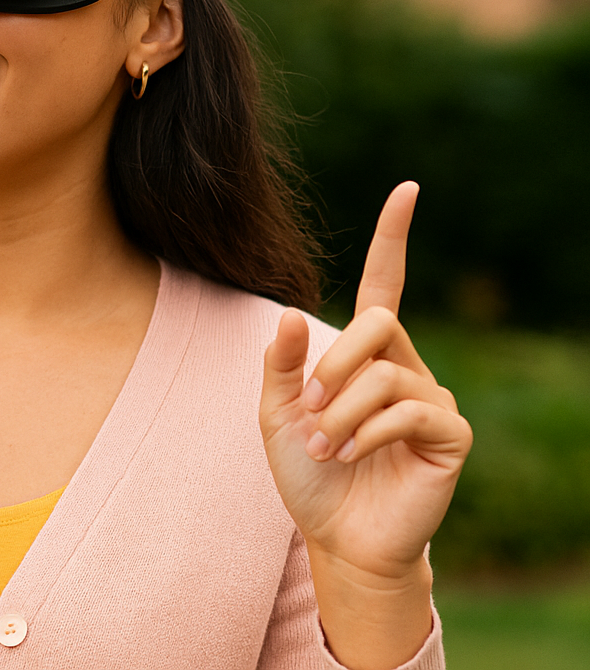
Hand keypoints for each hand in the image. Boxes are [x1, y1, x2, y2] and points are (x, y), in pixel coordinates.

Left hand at [260, 182, 471, 667]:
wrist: (336, 537)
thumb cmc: (309, 474)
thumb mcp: (277, 413)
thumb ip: (281, 365)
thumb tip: (290, 314)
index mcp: (366, 353)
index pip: (385, 283)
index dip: (393, 237)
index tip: (407, 189)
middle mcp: (404, 365)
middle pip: (375, 322)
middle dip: (331, 363)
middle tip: (308, 409)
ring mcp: (432, 397)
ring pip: (383, 374)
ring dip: (339, 412)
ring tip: (323, 446)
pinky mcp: (450, 434)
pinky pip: (409, 409)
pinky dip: (367, 431)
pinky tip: (350, 455)